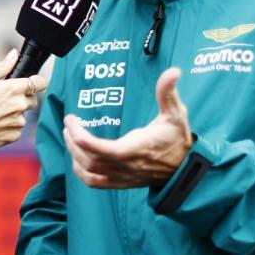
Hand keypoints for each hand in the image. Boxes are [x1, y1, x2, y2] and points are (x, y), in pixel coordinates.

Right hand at [0, 49, 47, 154]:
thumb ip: (1, 67)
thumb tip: (14, 55)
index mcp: (13, 89)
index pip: (40, 83)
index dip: (36, 82)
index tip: (30, 83)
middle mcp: (19, 105)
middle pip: (32, 99)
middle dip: (22, 98)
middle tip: (3, 100)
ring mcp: (18, 122)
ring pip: (23, 114)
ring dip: (14, 113)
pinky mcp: (15, 135)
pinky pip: (17, 128)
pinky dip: (9, 126)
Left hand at [64, 67, 192, 188]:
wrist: (185, 168)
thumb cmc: (178, 139)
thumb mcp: (176, 114)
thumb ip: (168, 93)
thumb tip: (173, 71)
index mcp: (138, 149)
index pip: (104, 150)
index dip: (82, 138)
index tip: (71, 120)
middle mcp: (128, 166)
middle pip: (90, 160)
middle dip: (73, 142)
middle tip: (69, 124)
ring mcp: (123, 176)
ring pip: (89, 171)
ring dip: (74, 155)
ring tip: (70, 136)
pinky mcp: (121, 182)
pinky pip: (95, 182)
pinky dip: (81, 172)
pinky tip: (77, 158)